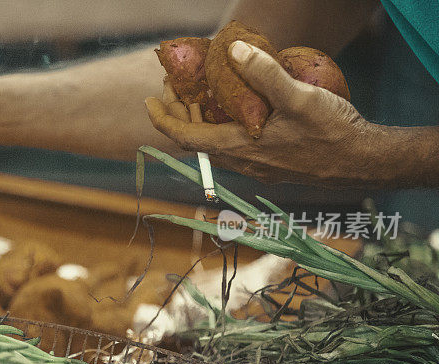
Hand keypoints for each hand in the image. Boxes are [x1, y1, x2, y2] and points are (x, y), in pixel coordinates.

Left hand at [145, 40, 385, 186]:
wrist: (363, 163)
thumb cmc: (332, 132)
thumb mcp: (298, 97)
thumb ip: (264, 74)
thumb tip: (235, 49)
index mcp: (239, 147)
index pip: (185, 136)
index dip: (163, 119)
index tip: (149, 100)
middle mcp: (242, 161)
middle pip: (196, 138)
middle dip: (180, 112)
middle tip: (174, 85)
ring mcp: (256, 165)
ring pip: (215, 142)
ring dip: (201, 119)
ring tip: (199, 92)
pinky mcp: (270, 164)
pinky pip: (233, 145)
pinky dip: (222, 125)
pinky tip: (235, 107)